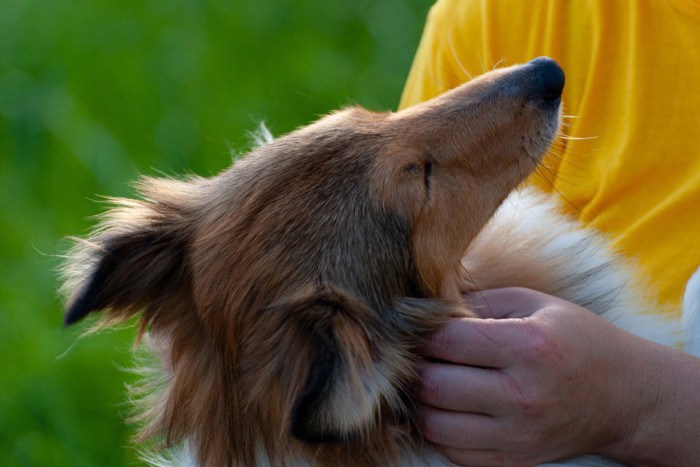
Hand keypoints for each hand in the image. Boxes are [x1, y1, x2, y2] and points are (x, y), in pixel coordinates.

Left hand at [416, 287, 699, 465]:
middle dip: (418, 365)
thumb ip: (480, 300)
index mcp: (529, 347)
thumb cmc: (578, 341)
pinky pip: (453, 452)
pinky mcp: (514, 461)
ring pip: (434, 424)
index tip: (425, 327)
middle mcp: (522, 396)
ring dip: (422, 401)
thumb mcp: (536, 303)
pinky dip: (440, 430)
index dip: (425, 331)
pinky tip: (449, 408)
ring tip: (434, 379)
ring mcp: (518, 435)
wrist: (626, 398)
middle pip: (433, 384)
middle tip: (424, 354)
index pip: (447, 341)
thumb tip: (428, 307)